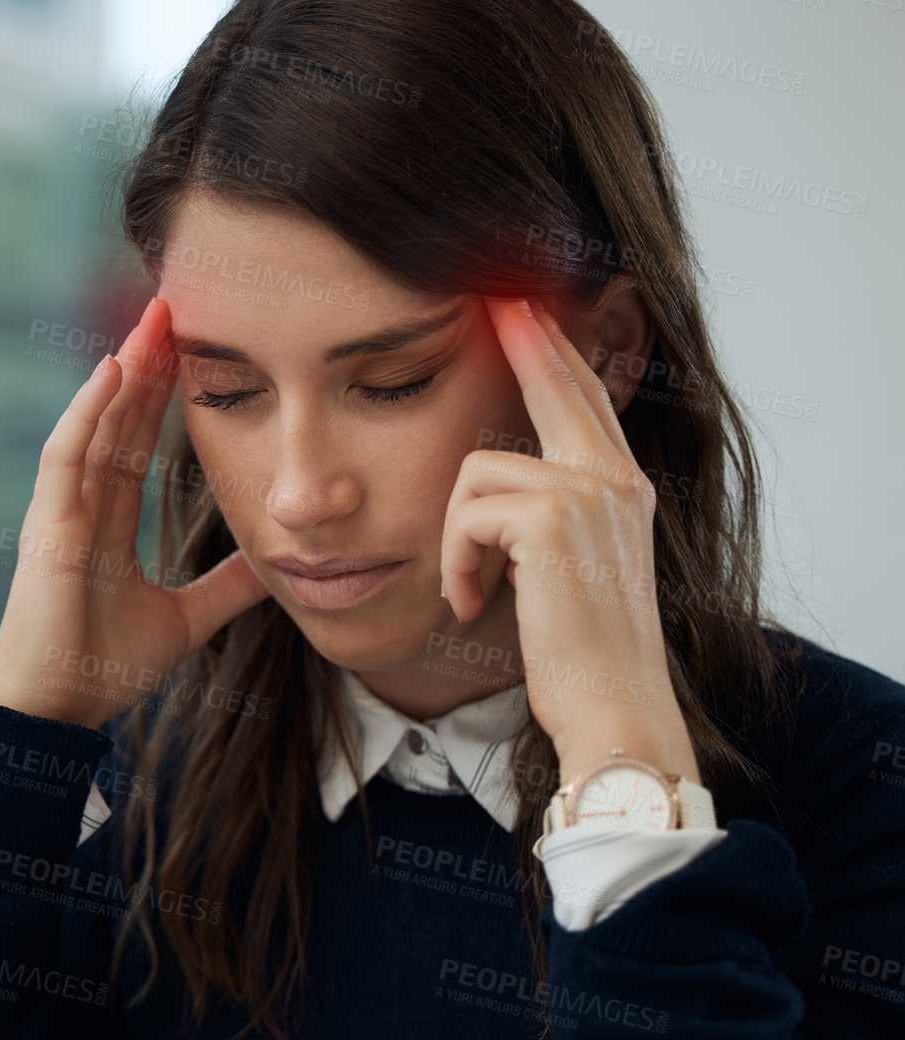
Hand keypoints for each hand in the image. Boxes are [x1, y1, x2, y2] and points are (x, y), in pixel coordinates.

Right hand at [0, 296, 271, 729]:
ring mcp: (60, 510)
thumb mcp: (185, 619)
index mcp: (106, 521)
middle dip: (146, 362)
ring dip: (122, 369)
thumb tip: (273, 566)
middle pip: (117, 417)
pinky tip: (113, 370)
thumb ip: (224, 588)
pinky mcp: (46, 526)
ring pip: (94, 422)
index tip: (194, 347)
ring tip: (153, 319)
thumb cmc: (103, 668)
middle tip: (177, 304)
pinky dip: (87, 411)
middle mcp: (81, 505)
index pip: (136, 440)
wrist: (60, 712)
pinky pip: (66, 456)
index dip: (162, 393)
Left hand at [439, 297, 699, 786]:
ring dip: (455, 541)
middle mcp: (614, 479)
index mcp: (621, 489)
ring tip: (471, 591)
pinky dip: (454, 564)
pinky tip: (472, 605)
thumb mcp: (569, 572)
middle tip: (497, 298)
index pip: (583, 400)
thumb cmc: (582, 654)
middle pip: (556, 385)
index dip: (552, 353)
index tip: (522, 308)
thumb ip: (549, 520)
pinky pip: (466, 515)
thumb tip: (504, 493)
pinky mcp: (552, 518)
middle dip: (524, 340)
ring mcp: (589, 492)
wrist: (612, 704)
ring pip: (476, 474)